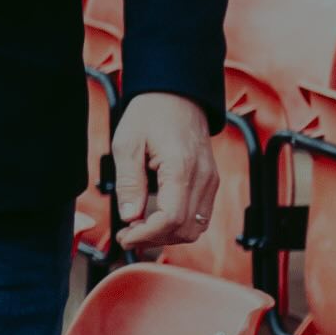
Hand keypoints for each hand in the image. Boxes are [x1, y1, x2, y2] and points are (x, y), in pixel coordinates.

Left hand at [110, 92, 222, 253]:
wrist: (177, 95)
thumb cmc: (150, 114)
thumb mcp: (127, 144)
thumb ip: (129, 183)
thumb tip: (130, 217)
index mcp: (182, 168)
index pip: (171, 219)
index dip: (146, 235)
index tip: (124, 236)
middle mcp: (203, 178)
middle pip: (185, 230)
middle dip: (154, 239)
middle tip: (127, 234)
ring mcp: (211, 181)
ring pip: (195, 228)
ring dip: (167, 235)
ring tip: (138, 227)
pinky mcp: (211, 182)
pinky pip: (200, 216)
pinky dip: (178, 224)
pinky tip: (155, 218)